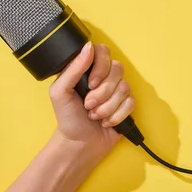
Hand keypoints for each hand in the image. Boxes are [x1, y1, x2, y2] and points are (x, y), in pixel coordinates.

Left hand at [48, 42, 135, 159]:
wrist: (78, 144)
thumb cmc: (67, 118)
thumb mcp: (60, 92)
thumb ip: (72, 69)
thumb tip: (89, 47)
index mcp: (87, 69)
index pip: (103, 52)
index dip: (101, 67)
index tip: (91, 83)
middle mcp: (104, 77)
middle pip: (117, 69)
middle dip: (103, 92)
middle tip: (88, 105)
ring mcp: (117, 90)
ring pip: (125, 88)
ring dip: (108, 107)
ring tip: (95, 115)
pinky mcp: (126, 105)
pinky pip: (131, 103)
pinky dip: (117, 116)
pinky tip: (106, 122)